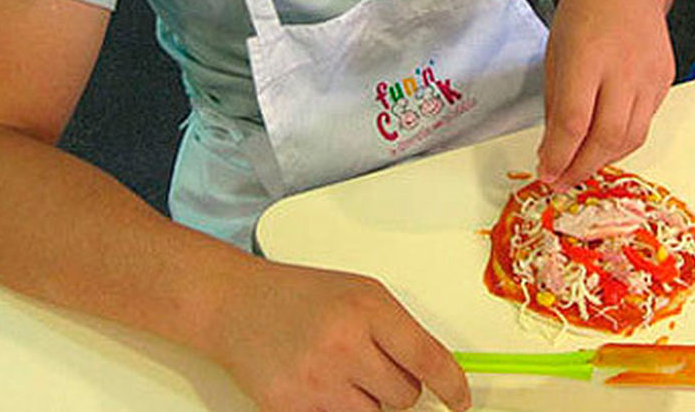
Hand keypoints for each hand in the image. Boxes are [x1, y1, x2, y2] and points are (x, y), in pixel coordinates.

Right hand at [211, 262, 469, 411]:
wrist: (234, 305)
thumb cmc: (299, 296)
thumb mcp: (360, 293)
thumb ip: (399, 330)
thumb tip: (435, 373)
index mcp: (367, 308)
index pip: (428, 359)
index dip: (452, 386)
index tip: (460, 400)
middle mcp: (344, 344)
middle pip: (405, 396)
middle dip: (397, 387)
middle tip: (369, 365)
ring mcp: (316, 380)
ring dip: (368, 402)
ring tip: (341, 372)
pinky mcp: (290, 408)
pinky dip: (338, 409)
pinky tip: (320, 385)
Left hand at [536, 0, 674, 189]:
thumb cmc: (585, 12)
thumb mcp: (556, 53)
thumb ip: (557, 104)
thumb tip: (552, 151)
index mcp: (588, 56)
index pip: (575, 121)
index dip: (559, 155)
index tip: (545, 172)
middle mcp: (624, 67)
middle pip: (607, 136)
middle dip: (581, 168)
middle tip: (561, 181)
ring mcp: (650, 75)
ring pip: (631, 137)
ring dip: (602, 160)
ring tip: (579, 168)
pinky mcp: (665, 81)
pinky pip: (644, 123)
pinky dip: (622, 140)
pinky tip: (603, 143)